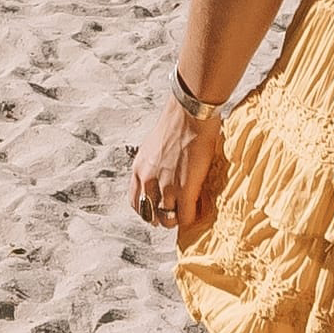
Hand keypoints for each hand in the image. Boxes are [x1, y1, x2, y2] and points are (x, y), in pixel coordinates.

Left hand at [127, 96, 219, 236]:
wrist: (190, 112)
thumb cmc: (178, 121)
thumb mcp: (155, 145)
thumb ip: (155, 164)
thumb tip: (165, 173)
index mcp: (138, 169)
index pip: (135, 203)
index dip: (149, 209)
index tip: (161, 207)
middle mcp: (147, 180)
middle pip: (149, 215)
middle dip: (163, 216)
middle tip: (177, 211)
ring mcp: (165, 187)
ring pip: (167, 220)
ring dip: (178, 218)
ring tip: (189, 210)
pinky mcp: (184, 189)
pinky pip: (184, 217)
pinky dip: (191, 217)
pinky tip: (198, 209)